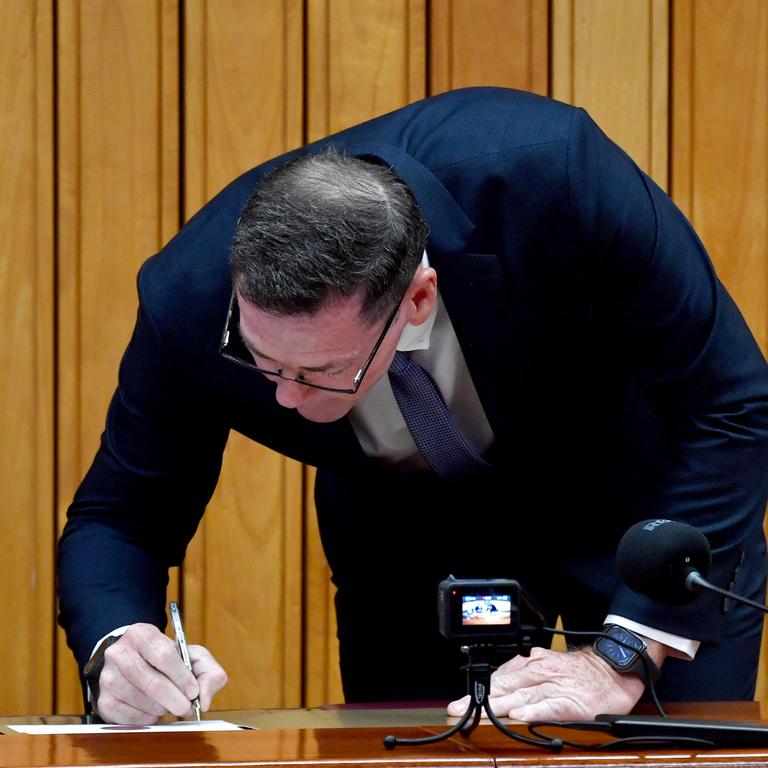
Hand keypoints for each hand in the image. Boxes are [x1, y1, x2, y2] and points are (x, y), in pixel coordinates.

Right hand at [94, 623, 227, 723]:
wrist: (136, 662)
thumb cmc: (167, 660)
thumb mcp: (191, 655)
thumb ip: (208, 671)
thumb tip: (204, 699)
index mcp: (142, 634)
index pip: (164, 655)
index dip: (181, 677)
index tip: (193, 691)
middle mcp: (119, 653)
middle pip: (152, 682)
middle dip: (175, 699)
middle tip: (187, 708)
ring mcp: (108, 678)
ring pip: (142, 701)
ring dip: (163, 709)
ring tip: (171, 705)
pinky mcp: (103, 701)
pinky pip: (130, 718)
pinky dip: (148, 719)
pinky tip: (154, 711)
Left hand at [446, 646, 644, 721]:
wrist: (614, 669)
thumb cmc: (580, 673)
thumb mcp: (548, 666)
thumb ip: (526, 675)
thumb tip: (502, 688)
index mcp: (533, 664)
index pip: (500, 677)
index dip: (479, 691)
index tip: (460, 702)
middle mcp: (540, 672)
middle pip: (504, 685)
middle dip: (480, 699)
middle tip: (457, 710)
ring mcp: (555, 686)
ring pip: (521, 695)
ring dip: (497, 706)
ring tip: (479, 714)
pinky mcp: (571, 702)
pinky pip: (549, 706)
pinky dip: (533, 710)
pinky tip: (518, 716)